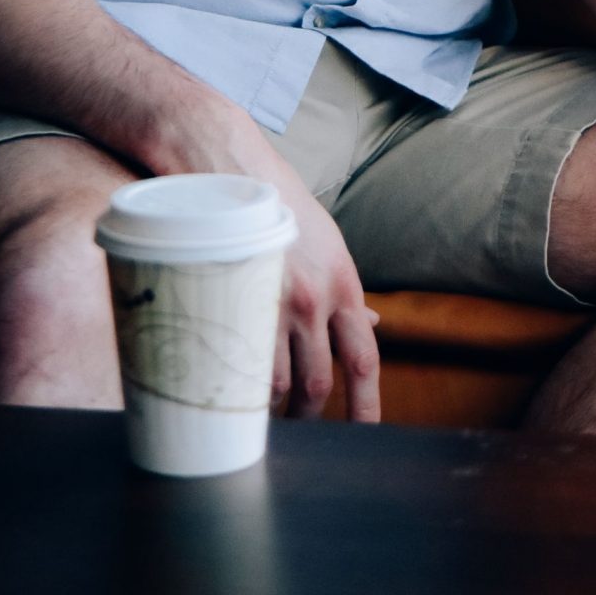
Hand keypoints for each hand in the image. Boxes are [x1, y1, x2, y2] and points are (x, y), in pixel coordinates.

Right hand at [143, 91, 380, 421]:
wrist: (223, 160)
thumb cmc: (274, 201)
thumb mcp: (324, 241)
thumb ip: (343, 291)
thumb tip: (372, 327)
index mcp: (343, 282)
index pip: (364, 359)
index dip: (367, 407)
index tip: (366, 434)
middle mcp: (313, 297)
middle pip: (316, 386)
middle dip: (306, 418)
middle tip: (293, 427)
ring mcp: (270, 300)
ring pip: (273, 387)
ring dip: (264, 410)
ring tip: (253, 410)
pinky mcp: (231, 300)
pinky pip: (236, 367)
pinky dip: (233, 389)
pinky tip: (225, 391)